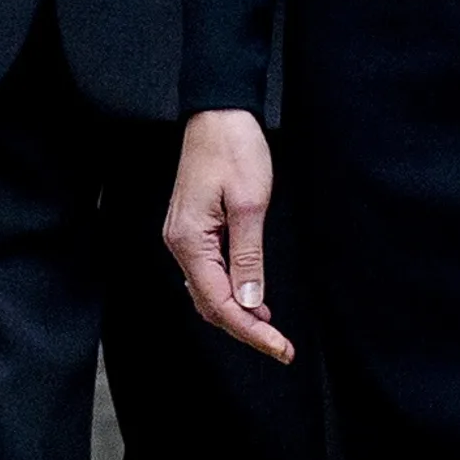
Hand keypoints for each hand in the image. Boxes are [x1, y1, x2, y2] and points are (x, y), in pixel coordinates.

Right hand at [165, 109, 291, 363]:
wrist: (218, 111)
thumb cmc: (234, 149)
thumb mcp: (250, 205)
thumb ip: (248, 257)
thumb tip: (249, 302)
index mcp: (189, 240)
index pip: (219, 303)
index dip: (251, 331)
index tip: (280, 348)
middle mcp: (179, 243)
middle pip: (208, 304)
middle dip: (245, 329)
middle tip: (280, 346)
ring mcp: (182, 236)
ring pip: (206, 291)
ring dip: (236, 313)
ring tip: (270, 327)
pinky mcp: (191, 228)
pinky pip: (206, 273)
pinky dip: (228, 292)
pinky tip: (250, 297)